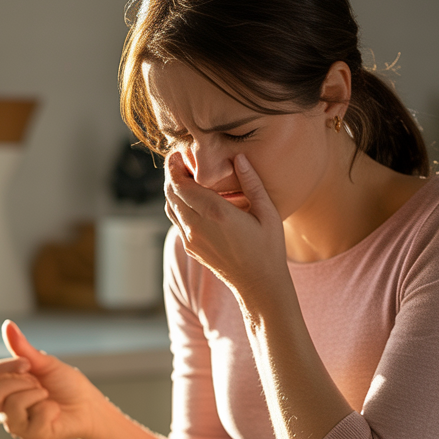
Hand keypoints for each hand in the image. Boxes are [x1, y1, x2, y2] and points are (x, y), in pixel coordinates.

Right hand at [0, 320, 106, 438]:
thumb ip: (23, 348)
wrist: (89, 405)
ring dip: (35, 396)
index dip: (4, 368)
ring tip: (47, 396)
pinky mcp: (31, 435)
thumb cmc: (68, 385)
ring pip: (10, 408)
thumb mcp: (45, 363)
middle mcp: (7, 405)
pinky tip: (54, 411)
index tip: (26, 364)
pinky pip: (30, 422)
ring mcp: (17, 422)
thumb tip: (8, 325)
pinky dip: (48, 411)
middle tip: (39, 384)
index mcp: (8, 384)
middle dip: (21, 384)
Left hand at [164, 151, 287, 300]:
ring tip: (184, 176)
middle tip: (180, 159)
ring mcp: (191, 239)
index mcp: (216, 213)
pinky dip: (178, 205)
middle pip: (171, 193)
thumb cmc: (268, 248)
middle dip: (171, 174)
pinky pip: (177, 221)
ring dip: (173, 190)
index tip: (179, 152)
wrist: (259, 285)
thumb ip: (252, 183)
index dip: (175, 166)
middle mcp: (198, 226)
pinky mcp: (191, 248)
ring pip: (170, 208)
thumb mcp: (267, 212)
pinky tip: (192, 199)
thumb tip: (239, 158)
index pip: (182, 184)